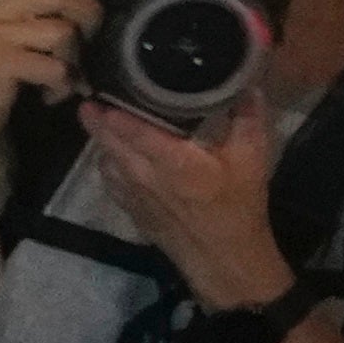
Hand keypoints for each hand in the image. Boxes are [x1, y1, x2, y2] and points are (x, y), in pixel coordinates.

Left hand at [81, 90, 296, 310]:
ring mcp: (133, 194)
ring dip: (100, 140)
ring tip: (100, 118)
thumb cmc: (239, 207)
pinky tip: (112, 149)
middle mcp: (145, 177)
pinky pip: (109, 178)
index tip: (98, 96)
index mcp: (175, 163)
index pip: (135, 134)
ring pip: (105, 160)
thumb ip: (247, 119)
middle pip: (110, 144)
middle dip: (96, 121)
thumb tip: (247, 85)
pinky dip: (107, 161)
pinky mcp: (129, 207)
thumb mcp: (253, 159)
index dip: (114, 115)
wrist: (223, 257)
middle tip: (89, 98)